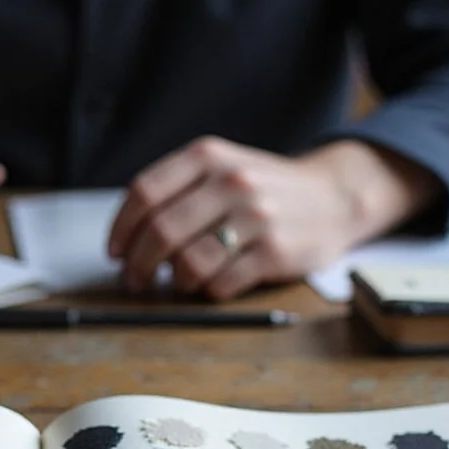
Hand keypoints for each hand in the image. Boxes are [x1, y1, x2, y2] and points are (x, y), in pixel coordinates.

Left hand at [107, 137, 438, 299]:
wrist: (333, 196)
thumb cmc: (264, 189)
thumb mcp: (221, 167)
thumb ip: (176, 191)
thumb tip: (128, 240)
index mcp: (208, 157)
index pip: (144, 193)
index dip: (121, 229)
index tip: (115, 253)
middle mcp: (231, 181)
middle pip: (160, 231)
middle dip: (138, 265)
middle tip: (135, 281)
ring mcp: (255, 217)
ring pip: (189, 263)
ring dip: (175, 281)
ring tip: (180, 282)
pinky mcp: (275, 252)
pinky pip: (221, 284)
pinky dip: (208, 291)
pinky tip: (214, 284)